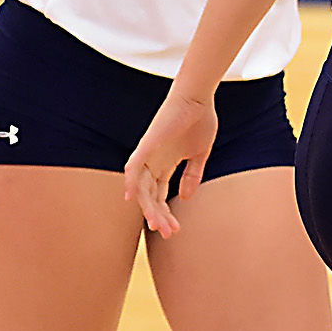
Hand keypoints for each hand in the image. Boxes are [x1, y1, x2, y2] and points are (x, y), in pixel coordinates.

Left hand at [123, 93, 217, 236]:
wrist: (198, 98)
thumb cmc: (200, 120)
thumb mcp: (200, 155)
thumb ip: (192, 176)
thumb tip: (185, 199)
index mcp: (166, 164)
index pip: (160, 195)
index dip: (165, 212)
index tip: (174, 229)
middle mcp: (154, 162)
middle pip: (151, 196)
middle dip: (159, 215)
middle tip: (168, 232)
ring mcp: (149, 154)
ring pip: (142, 187)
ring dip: (148, 206)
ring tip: (158, 224)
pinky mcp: (147, 145)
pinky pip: (134, 166)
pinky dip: (131, 182)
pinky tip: (131, 198)